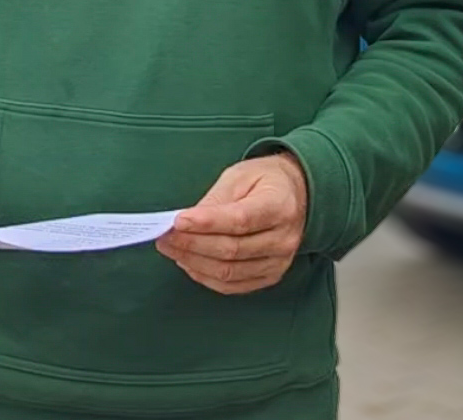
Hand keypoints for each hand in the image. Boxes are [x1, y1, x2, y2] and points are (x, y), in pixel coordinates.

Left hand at [157, 152, 307, 294]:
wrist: (297, 194)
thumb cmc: (265, 181)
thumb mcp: (240, 176)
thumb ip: (215, 200)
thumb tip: (185, 223)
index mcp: (279, 206)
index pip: (239, 220)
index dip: (206, 224)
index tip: (177, 221)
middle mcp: (284, 238)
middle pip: (231, 250)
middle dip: (191, 243)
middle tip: (165, 236)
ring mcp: (279, 261)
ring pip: (229, 271)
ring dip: (194, 262)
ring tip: (171, 248)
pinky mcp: (271, 275)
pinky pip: (233, 285)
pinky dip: (206, 277)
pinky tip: (189, 262)